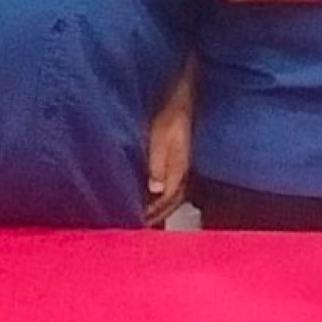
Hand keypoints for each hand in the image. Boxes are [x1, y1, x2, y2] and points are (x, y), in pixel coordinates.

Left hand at [145, 97, 192, 226]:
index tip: (138, 221)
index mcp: (179, 166)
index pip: (168, 198)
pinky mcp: (178, 158)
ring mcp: (182, 163)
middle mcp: (183, 168)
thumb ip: (158, 162)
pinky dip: (162, 194)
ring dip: (161, 206)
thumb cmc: (171, 113)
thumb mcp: (161, 137)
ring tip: (145, 214)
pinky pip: (172, 183)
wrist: (182, 96)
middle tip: (141, 224)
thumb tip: (155, 188)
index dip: (154, 212)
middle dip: (158, 215)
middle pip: (173, 200)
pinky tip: (151, 193)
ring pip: (174, 193)